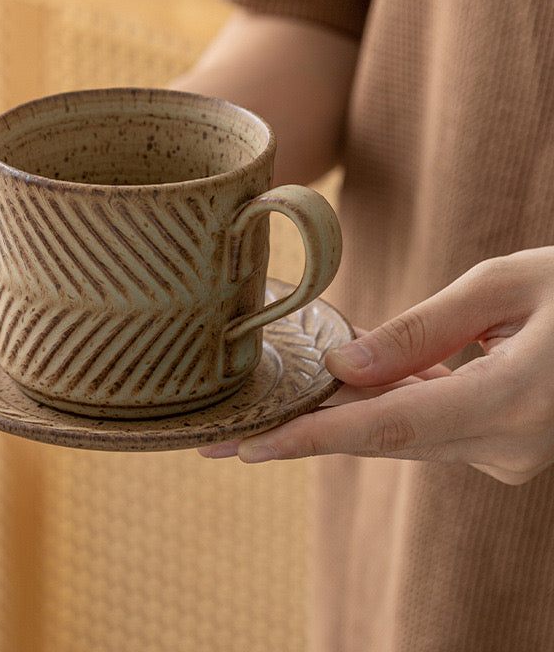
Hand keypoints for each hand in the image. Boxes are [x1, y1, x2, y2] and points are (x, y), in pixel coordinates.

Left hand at [200, 247, 553, 484]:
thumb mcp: (505, 286)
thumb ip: (421, 330)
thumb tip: (342, 365)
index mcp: (512, 400)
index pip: (386, 425)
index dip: (311, 437)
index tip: (249, 446)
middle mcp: (508, 444)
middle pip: (382, 435)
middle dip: (303, 432)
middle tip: (227, 435)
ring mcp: (508, 453)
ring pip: (400, 434)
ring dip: (339, 415)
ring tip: (269, 403)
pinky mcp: (504, 445)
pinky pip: (426, 426)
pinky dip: (384, 405)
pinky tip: (341, 382)